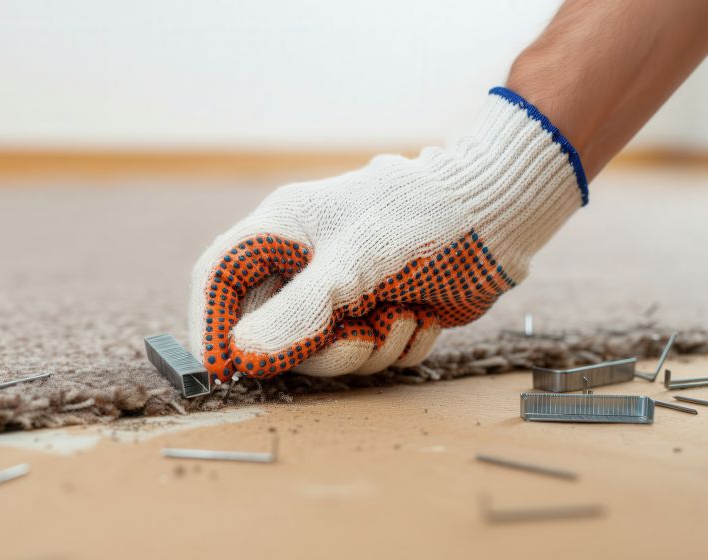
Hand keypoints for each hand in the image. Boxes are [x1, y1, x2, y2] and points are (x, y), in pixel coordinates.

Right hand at [188, 88, 587, 381]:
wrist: (496, 217)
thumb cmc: (420, 218)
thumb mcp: (355, 262)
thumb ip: (298, 310)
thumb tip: (244, 354)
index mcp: (284, 230)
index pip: (220, 276)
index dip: (211, 322)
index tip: (223, 368)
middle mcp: (306, 262)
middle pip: (273, 329)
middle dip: (317, 350)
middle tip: (357, 343)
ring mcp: (341, 290)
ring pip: (322, 350)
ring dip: (367, 349)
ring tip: (401, 316)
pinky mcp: (377, 311)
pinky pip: (367, 352)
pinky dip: (397, 345)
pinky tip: (422, 315)